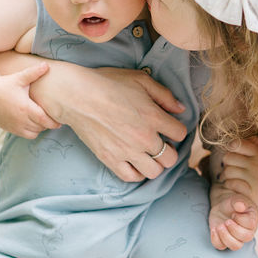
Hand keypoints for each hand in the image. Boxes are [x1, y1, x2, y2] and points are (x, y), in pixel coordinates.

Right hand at [0, 63, 59, 137]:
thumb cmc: (4, 85)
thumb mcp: (19, 78)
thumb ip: (33, 73)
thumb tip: (46, 65)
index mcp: (25, 107)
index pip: (43, 120)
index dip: (54, 122)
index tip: (60, 121)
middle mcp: (20, 119)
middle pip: (41, 127)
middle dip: (48, 124)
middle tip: (55, 118)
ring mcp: (14, 126)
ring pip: (34, 133)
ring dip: (40, 128)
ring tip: (43, 119)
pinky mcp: (10, 129)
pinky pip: (26, 135)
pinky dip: (32, 131)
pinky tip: (33, 122)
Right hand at [28, 62, 187, 181]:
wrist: (76, 95)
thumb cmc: (108, 83)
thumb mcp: (141, 79)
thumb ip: (165, 95)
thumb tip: (181, 108)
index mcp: (153, 117)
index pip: (180, 133)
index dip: (176, 129)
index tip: (169, 127)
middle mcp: (143, 138)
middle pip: (170, 158)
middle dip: (169, 150)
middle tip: (160, 142)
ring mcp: (127, 151)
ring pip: (154, 172)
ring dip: (155, 164)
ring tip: (148, 154)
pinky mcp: (110, 159)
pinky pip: (131, 177)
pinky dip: (137, 173)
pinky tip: (135, 162)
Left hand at [208, 184, 257, 250]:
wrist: (224, 205)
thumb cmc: (233, 203)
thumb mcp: (236, 199)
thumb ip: (239, 202)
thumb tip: (241, 206)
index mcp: (252, 220)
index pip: (251, 225)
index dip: (241, 220)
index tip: (234, 213)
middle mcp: (247, 231)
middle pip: (246, 237)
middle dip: (234, 229)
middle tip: (226, 221)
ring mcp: (236, 238)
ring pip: (235, 246)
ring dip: (225, 237)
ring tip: (219, 226)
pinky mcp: (224, 240)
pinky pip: (221, 246)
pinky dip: (216, 239)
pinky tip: (214, 229)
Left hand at [218, 138, 257, 214]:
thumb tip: (247, 138)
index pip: (237, 144)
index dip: (231, 147)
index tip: (232, 152)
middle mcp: (255, 164)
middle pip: (228, 157)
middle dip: (226, 162)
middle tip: (228, 166)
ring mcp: (252, 178)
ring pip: (228, 171)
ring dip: (225, 174)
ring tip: (228, 177)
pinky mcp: (250, 191)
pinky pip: (231, 184)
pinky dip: (229, 184)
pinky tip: (232, 184)